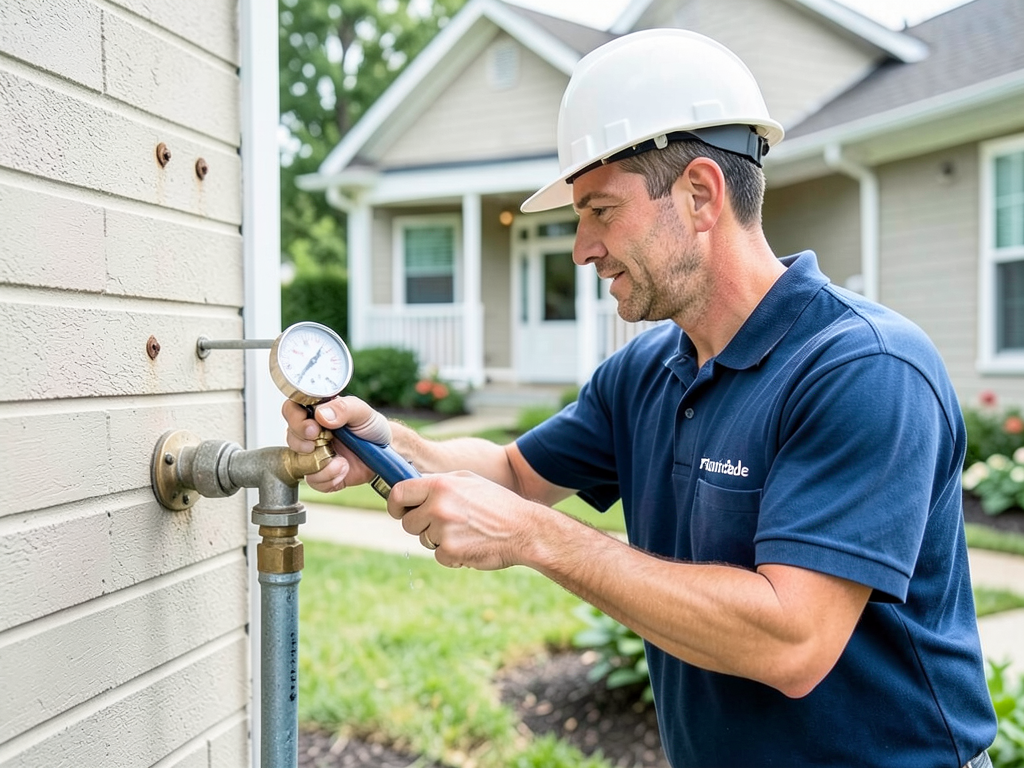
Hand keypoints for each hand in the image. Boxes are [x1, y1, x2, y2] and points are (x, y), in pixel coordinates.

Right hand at [282, 396, 388, 491]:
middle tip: (323, 443)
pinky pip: (314, 481)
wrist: (385, 450)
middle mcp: (311, 433)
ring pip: (299, 463)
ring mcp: (315, 454)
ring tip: (342, 461)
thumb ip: (343, 409)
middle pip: (291, 438)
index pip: (291, 410)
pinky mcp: (322, 473)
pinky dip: (329, 478)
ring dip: (321, 465)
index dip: (295, 420)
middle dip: (304, 445)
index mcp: (316, 413)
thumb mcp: (361, 411)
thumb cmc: (370, 426)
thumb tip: (321, 415)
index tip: (312, 428)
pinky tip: (343, 470)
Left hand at [387, 470, 536, 569]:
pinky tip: (471, 544)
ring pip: (423, 539)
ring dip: (438, 540)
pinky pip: (438, 556)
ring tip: (465, 531)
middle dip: (422, 525)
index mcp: (440, 485)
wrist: (524, 529)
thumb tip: (411, 487)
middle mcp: (438, 506)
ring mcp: (443, 530)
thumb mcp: (467, 481)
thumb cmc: (496, 503)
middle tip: (446, 522)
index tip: (399, 510)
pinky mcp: (451, 551)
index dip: (395, 504)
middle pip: (408, 522)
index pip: (399, 493)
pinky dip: (451, 554)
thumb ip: (438, 482)